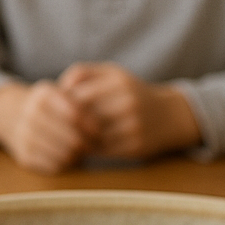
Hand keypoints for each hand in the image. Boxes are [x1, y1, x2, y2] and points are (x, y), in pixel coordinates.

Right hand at [0, 80, 95, 173]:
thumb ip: (82, 103)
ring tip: (82, 149)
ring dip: (78, 155)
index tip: (99, 130)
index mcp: (43, 95)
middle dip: (87, 143)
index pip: (75, 114)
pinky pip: (55, 166)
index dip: (91, 125)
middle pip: (72, 138)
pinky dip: (66, 163)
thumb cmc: (50, 106)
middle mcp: (30, 114)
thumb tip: (101, 127)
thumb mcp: (61, 92)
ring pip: (65, 154)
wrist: (13, 115)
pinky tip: (68, 155)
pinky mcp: (24, 156)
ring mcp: (25, 136)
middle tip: (94, 144)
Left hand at [57, 63, 200, 160]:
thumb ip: (82, 73)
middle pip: (83, 118)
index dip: (61, 106)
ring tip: (68, 137)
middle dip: (67, 125)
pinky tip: (84, 145)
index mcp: (118, 82)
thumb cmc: (130, 92)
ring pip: (91, 137)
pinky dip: (89, 149)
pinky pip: (103, 151)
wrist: (169, 115)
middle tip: (56, 128)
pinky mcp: (136, 146)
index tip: (55, 110)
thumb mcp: (111, 74)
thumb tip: (57, 88)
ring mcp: (133, 126)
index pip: (77, 97)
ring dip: (76, 139)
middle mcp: (128, 103)